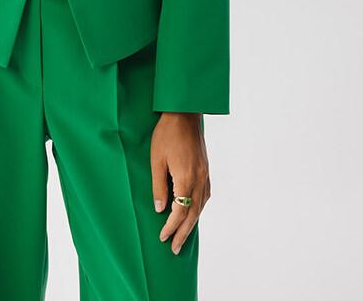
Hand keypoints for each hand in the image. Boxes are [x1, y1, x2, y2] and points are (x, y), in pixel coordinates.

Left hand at [150, 112, 210, 254]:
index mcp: (186, 177)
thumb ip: (158, 185)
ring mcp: (205, 174)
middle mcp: (199, 178)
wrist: (184, 112)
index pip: (180, 211)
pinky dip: (199, 208)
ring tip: (183, 236)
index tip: (162, 237)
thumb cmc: (166, 133)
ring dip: (192, 223)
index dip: (171, 227)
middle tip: (174, 248)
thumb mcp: (156, 159)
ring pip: (201, 206)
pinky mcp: (206, 168)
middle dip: (183, 233)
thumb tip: (160, 209)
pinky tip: (194, 212)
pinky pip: (205, 195)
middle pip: (193, 213)